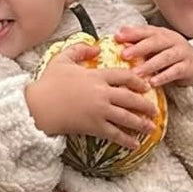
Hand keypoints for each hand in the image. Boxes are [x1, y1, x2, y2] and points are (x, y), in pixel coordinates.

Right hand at [26, 42, 158, 148]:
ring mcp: (99, 111)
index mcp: (96, 76)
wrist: (37, 106)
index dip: (138, 81)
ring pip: (126, 117)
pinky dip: (126, 140)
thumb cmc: (48, 83)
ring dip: (141, 123)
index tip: (145, 86)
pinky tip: (135, 144)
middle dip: (145, 105)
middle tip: (154, 110)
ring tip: (150, 128)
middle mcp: (102, 93)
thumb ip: (80, 50)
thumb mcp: (62, 59)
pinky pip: (115, 134)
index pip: (124, 76)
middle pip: (130, 98)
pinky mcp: (94, 127)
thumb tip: (96, 47)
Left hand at [115, 25, 192, 86]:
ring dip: (149, 65)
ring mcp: (182, 53)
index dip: (132, 33)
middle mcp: (172, 40)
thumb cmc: (170, 56)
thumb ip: (139, 42)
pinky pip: (175, 71)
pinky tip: (153, 82)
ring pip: (165, 57)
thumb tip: (118, 34)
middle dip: (139, 48)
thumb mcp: (155, 47)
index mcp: (162, 33)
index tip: (117, 37)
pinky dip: (163, 77)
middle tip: (124, 55)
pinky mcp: (188, 67)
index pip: (146, 30)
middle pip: (156, 41)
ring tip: (136, 73)